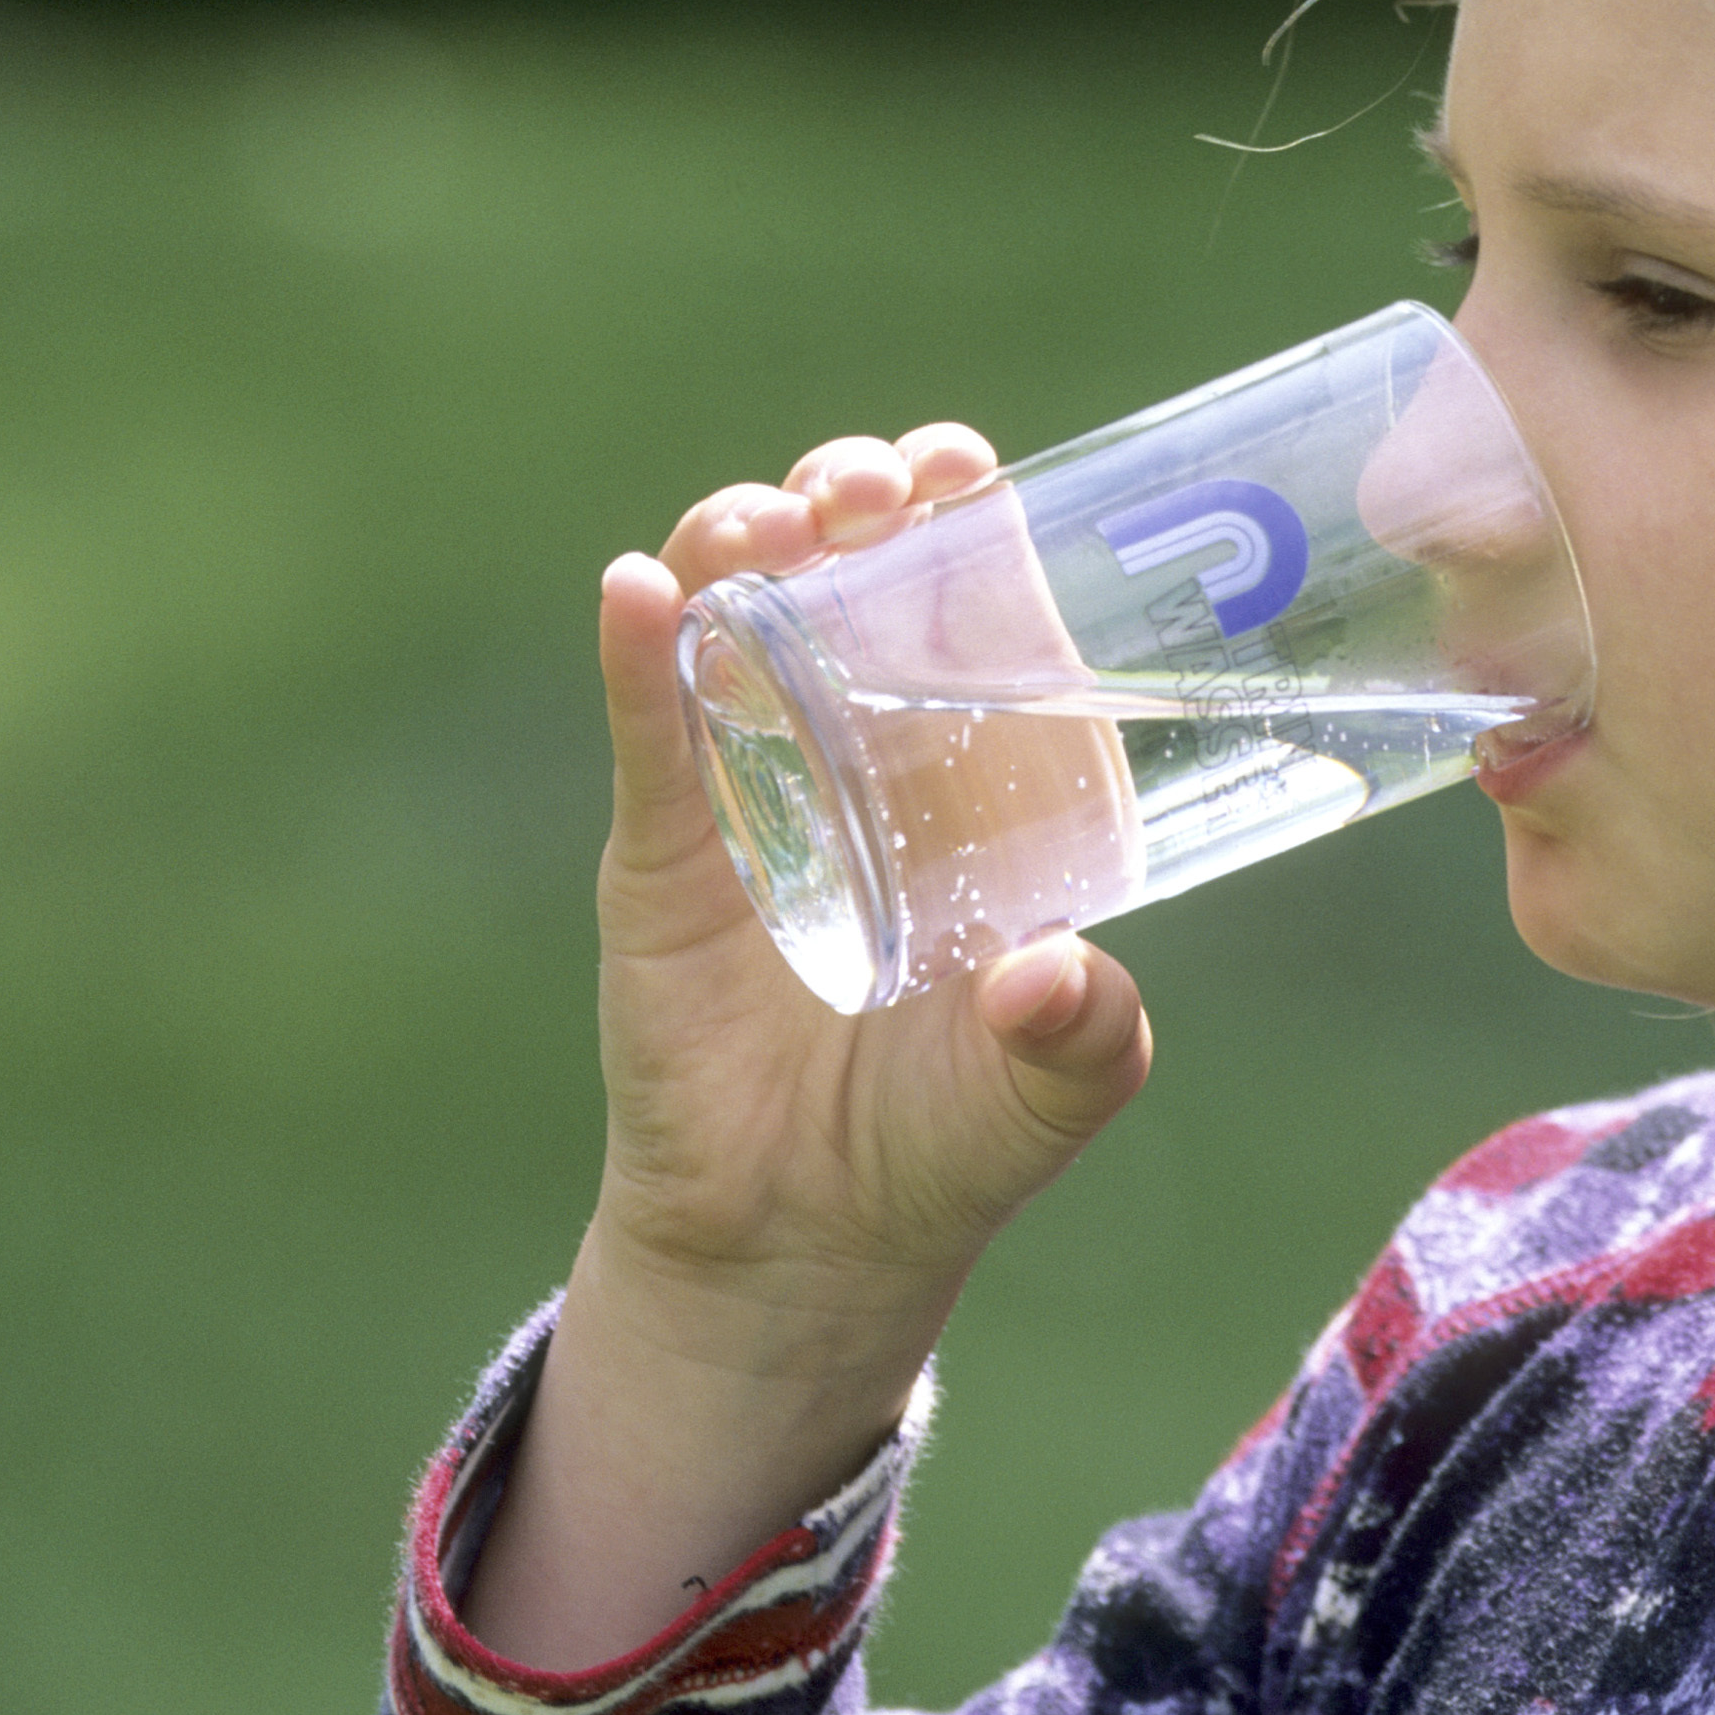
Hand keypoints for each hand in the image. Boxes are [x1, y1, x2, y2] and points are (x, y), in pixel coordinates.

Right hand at [587, 421, 1152, 1323]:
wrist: (807, 1244)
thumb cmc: (950, 1143)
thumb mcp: (1051, 1092)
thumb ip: (1083, 1038)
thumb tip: (1053, 976)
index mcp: (986, 780)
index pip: (975, 612)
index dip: (966, 524)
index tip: (964, 469)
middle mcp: (873, 759)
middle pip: (853, 581)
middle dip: (854, 502)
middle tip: (867, 487)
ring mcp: (758, 792)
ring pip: (739, 623)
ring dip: (743, 543)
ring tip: (765, 522)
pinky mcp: (666, 853)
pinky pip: (648, 738)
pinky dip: (637, 658)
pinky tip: (632, 591)